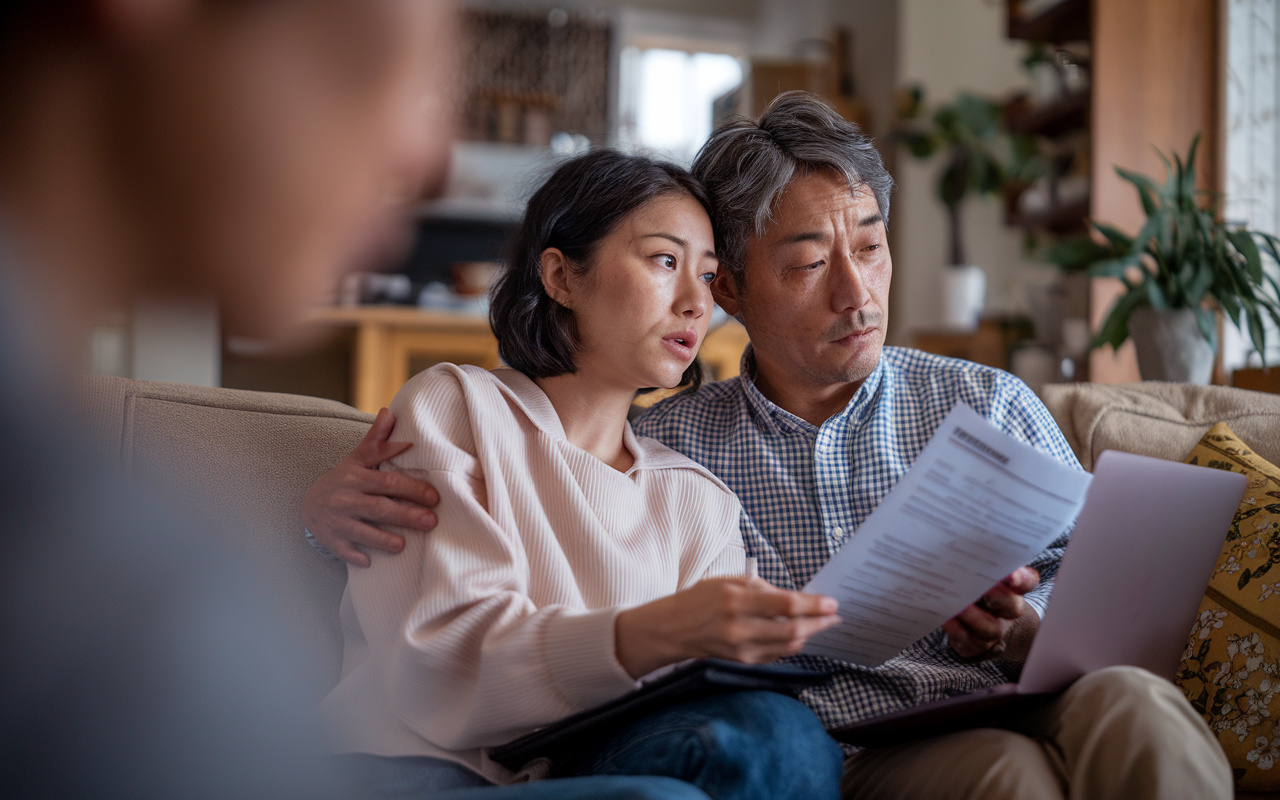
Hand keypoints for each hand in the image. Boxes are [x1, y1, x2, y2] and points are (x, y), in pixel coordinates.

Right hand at [302, 408, 439, 566]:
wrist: (310, 503)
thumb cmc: (344, 480)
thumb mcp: (358, 459)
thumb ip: (377, 440)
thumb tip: (390, 412)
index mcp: (358, 477)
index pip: (388, 482)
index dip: (412, 488)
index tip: (435, 497)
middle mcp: (347, 498)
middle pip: (380, 507)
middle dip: (406, 515)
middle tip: (431, 522)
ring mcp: (337, 520)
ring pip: (361, 530)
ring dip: (382, 538)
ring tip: (402, 545)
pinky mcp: (330, 539)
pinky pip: (342, 550)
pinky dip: (354, 556)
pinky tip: (369, 562)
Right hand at [614, 577, 840, 678]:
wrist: (672, 629)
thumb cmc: (700, 599)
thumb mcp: (727, 582)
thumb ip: (761, 589)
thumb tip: (795, 598)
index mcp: (736, 600)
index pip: (786, 605)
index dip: (814, 605)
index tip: (832, 603)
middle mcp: (740, 628)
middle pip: (793, 630)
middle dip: (819, 623)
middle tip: (835, 616)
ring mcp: (742, 649)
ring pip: (789, 646)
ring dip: (810, 634)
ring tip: (822, 623)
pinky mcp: (743, 662)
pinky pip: (777, 654)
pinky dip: (792, 644)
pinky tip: (800, 634)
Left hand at [943, 566, 1039, 660]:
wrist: (976, 622)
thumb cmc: (975, 588)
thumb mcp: (979, 574)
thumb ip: (976, 562)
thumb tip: (959, 547)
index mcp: (1013, 588)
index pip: (1027, 582)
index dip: (1022, 579)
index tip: (1011, 574)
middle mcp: (1008, 611)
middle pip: (1012, 606)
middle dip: (996, 596)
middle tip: (981, 588)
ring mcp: (993, 630)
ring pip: (990, 627)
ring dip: (974, 616)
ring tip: (958, 606)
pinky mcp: (974, 645)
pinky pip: (967, 639)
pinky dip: (956, 629)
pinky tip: (945, 618)